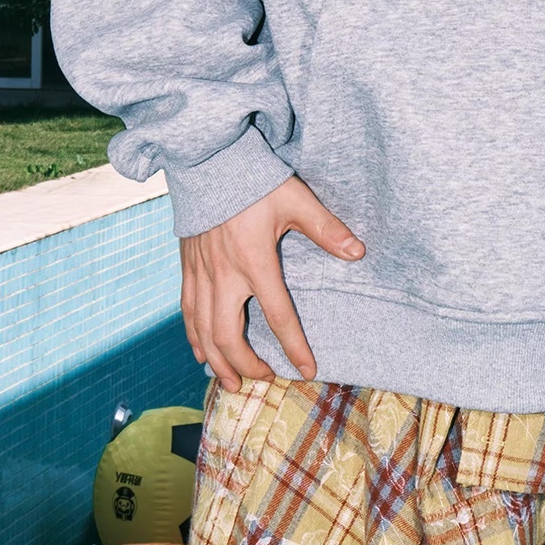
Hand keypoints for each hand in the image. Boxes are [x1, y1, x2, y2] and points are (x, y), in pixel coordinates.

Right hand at [179, 175, 363, 390]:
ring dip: (216, 361)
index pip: (278, 316)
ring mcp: (201, 273)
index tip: (306, 370)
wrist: (208, 161)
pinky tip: (200, 352)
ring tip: (230, 383)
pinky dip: (193, 337)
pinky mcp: (187, 267)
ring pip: (203, 331)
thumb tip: (358, 251)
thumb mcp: (296, 200)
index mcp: (255, 261)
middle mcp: (224, 275)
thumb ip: (326, 228)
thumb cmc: (255, 180)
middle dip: (245, 365)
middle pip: (228, 336)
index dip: (294, 347)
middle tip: (262, 379)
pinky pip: (186, 311)